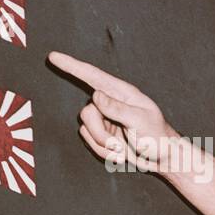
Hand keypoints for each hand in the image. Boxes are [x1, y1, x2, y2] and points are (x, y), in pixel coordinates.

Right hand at [48, 51, 176, 173]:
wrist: (162, 158)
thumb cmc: (157, 137)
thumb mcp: (141, 121)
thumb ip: (118, 109)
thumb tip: (96, 95)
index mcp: (121, 93)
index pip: (91, 76)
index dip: (71, 66)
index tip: (52, 57)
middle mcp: (109, 103)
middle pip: (86, 114)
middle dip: (100, 135)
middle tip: (121, 146)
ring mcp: (104, 119)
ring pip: (86, 129)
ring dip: (104, 145)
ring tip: (123, 148)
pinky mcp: (102, 133)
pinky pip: (89, 141)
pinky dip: (104, 152)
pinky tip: (120, 152)